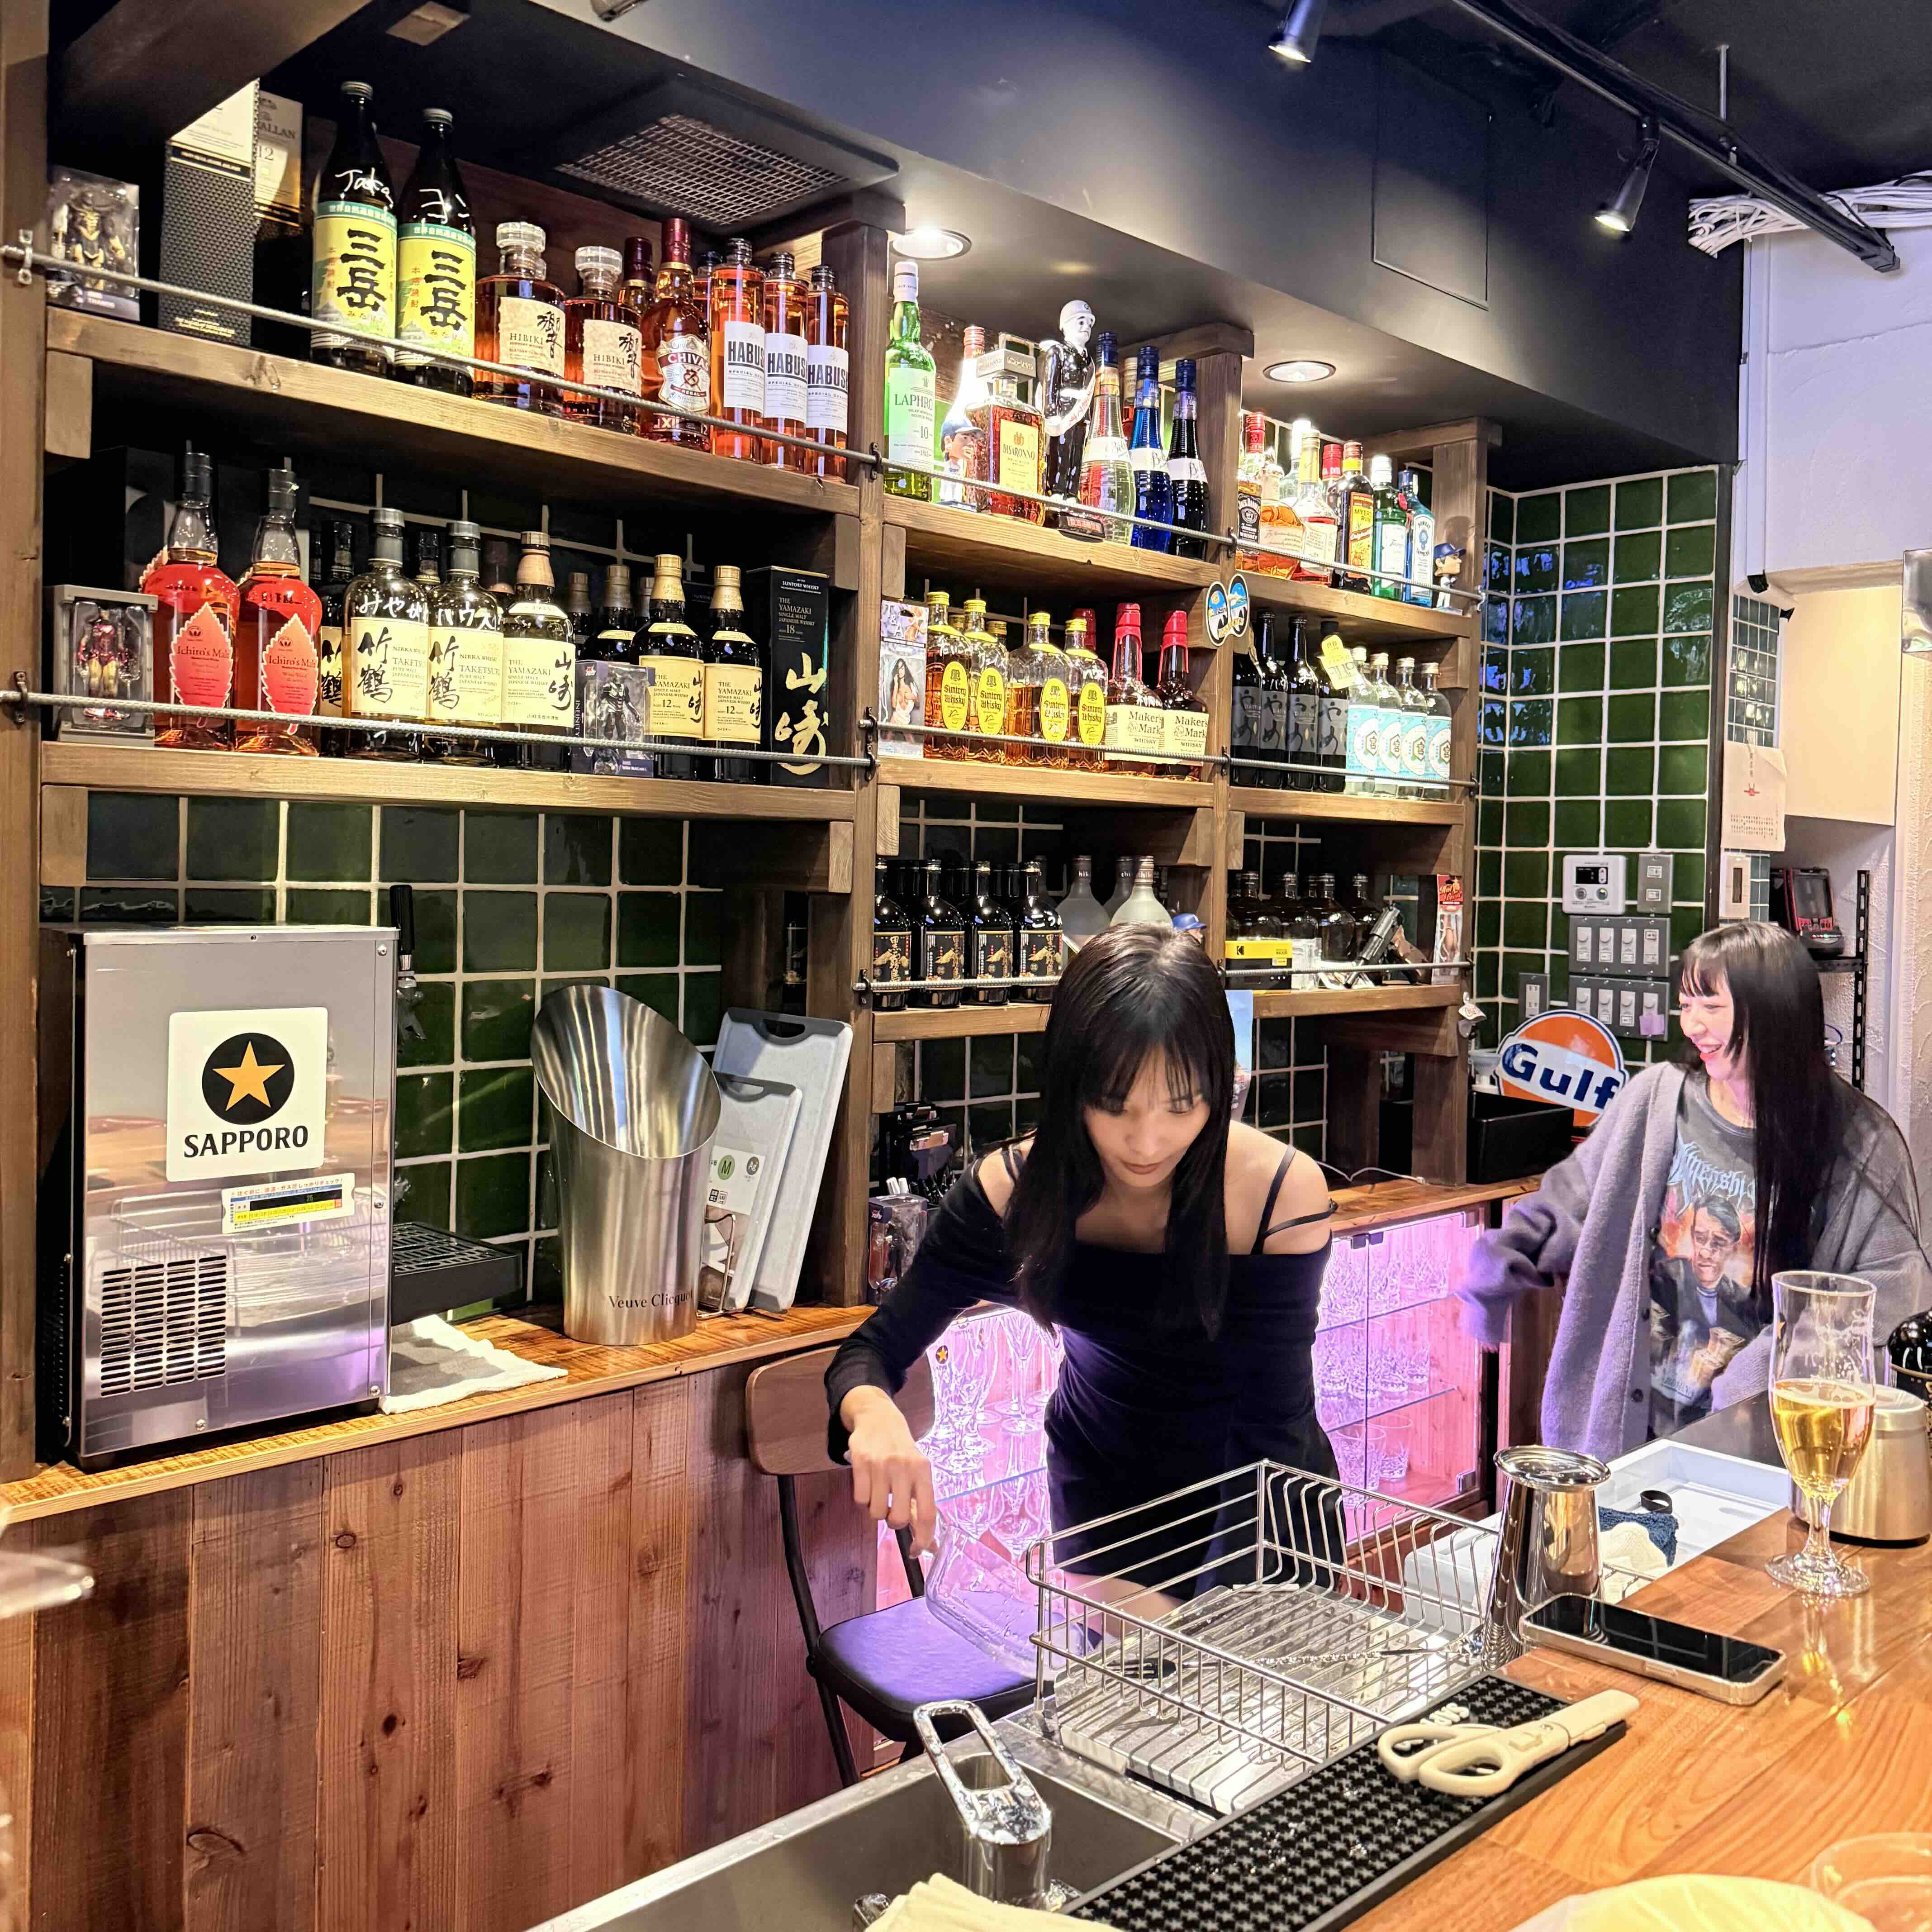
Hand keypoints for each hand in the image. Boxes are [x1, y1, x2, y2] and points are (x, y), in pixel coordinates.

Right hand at [841, 1387, 936, 1554]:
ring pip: (876, 1512)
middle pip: (898, 1518)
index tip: (916, 1551)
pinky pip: (860, 1500)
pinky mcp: (860, 1462)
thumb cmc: (902, 1450)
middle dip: (893, 1522)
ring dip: (876, 1510)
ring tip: (878, 1493)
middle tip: (891, 1510)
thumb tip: (929, 1544)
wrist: (878, 1417)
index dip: (923, 1538)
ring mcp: (881, 1464)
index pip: (927, 1513)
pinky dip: (863, 1500)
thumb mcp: (917, 1470)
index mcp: (923, 1470)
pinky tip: (867, 1484)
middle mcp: (904, 1467)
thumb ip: (920, 1504)